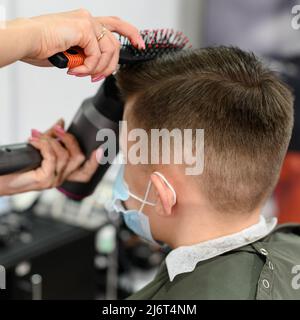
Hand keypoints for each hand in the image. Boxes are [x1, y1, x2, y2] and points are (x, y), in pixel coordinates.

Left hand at [0, 120, 99, 195]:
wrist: (0, 177)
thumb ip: (52, 137)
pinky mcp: (45, 179)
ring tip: (36, 136)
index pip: (85, 173)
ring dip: (50, 141)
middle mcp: (60, 178)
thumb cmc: (17, 166)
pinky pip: (52, 157)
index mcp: (61, 173)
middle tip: (57, 130)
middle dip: (69, 139)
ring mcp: (53, 180)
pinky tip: (35, 142)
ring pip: (65, 155)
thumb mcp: (39, 148)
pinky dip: (44, 145)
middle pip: (79, 158)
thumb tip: (61, 122)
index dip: (95, 162)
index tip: (101, 149)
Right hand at [22, 9, 144, 80]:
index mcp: (86, 23)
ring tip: (82, 74)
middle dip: (110, 66)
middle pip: (115, 44)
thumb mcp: (72, 53)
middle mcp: (88, 19)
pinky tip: (75, 70)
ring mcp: (87, 22)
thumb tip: (98, 68)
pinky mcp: (84, 28)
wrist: (27, 41)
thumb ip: (87, 56)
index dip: (131, 34)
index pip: (115, 25)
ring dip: (97, 69)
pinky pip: (96, 55)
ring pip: (109, 51)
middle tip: (97, 77)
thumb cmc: (43, 46)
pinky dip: (88, 68)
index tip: (140, 45)